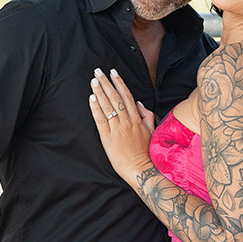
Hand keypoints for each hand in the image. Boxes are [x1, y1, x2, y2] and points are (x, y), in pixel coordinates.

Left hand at [89, 68, 154, 185]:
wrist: (140, 169)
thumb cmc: (145, 152)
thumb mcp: (151, 131)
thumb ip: (147, 116)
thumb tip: (139, 103)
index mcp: (137, 119)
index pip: (126, 96)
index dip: (119, 83)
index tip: (113, 72)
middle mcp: (127, 122)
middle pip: (115, 98)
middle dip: (106, 83)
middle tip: (98, 71)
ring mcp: (117, 130)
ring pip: (107, 106)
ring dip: (99, 92)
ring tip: (93, 81)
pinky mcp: (108, 138)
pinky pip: (101, 120)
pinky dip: (96, 108)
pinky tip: (91, 98)